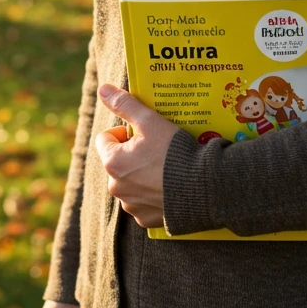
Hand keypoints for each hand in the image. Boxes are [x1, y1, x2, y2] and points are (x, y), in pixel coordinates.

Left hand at [94, 84, 179, 227]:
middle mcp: (116, 188)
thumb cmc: (174, 151)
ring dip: (141, 174)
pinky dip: (152, 193)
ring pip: (130, 182)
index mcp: (113, 163)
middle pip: (117, 161)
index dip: (124, 132)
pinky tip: (169, 185)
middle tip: (157, 149)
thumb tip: (103, 88)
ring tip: (165, 167)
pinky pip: (143, 201)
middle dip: (132, 154)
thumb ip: (125, 104)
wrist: (204, 187)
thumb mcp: (150, 121)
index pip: (105, 139)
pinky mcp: (146, 219)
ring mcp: (132, 205)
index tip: (144, 133)